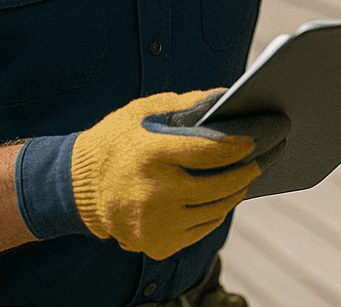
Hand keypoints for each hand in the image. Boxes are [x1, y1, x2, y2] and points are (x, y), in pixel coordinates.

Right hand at [70, 89, 258, 259]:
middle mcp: (155, 193)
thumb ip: (187, 104)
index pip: (213, 152)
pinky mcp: (157, 244)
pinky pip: (202, 229)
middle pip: (221, 186)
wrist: (77, 186)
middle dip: (248, 170)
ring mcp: (156, 224)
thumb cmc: (115, 141)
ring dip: (236, 192)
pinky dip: (215, 212)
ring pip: (216, 210)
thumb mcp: (144, 111)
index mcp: (153, 155)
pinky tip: (221, 197)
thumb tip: (227, 97)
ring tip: (244, 176)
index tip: (259, 137)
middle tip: (263, 158)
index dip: (242, 145)